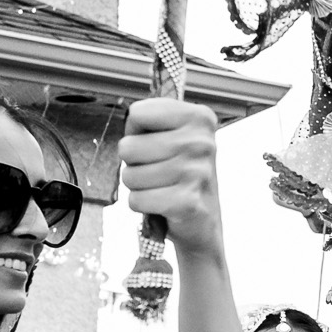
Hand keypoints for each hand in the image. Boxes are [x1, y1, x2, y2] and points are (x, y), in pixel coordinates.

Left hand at [119, 98, 224, 257]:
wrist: (203, 218)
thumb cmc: (180, 172)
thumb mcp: (173, 135)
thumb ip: (149, 120)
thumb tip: (131, 117)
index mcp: (199, 117)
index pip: (137, 113)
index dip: (138, 132)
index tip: (156, 143)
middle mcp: (202, 142)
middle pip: (128, 147)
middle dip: (134, 163)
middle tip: (157, 170)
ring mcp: (197, 172)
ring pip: (129, 176)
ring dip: (139, 186)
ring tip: (160, 187)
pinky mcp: (187, 203)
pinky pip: (136, 200)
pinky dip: (143, 205)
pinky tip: (162, 203)